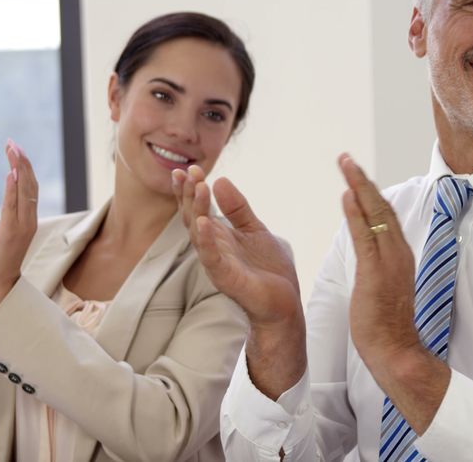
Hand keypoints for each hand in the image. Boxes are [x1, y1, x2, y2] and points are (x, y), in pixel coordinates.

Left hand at [0, 139, 37, 307]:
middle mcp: (29, 220)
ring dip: (19, 170)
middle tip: (13, 143)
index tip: (15, 147)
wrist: (0, 285)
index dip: (24, 166)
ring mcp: (22, 227)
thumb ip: (11, 212)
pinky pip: (13, 208)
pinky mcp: (11, 235)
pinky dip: (13, 190)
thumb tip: (10, 190)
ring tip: (13, 151)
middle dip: (22, 162)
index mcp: (29, 218)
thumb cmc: (1, 259)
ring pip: (24, 193)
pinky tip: (11, 175)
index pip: (30, 186)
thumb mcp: (7, 231)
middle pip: (30, 185)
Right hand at [171, 166, 300, 328]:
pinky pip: (211, 257)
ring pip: (199, 234)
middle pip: (192, 217)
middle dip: (188, 195)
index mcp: (218, 236)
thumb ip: (237, 208)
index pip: (198, 209)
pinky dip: (206, 240)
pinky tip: (203, 222)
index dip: (190, 190)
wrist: (284, 303)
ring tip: (198, 187)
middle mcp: (212, 248)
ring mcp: (216, 263)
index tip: (189, 169)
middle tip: (188, 172)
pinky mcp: (225, 278)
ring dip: (196, 210)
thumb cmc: (268, 270)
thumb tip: (220, 180)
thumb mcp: (254, 229)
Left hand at [339, 154, 424, 372]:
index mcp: (399, 255)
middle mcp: (398, 253)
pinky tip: (346, 196)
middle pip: (382, 206)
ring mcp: (389, 262)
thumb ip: (377, 264)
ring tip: (345, 164)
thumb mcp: (381, 285)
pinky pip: (365, 237)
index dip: (370, 192)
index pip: (386, 215)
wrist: (396, 350)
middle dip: (363, 180)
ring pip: (376, 215)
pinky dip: (356, 214)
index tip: (355, 173)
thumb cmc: (386, 324)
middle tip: (346, 158)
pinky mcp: (376, 273)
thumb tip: (368, 250)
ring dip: (359, 186)